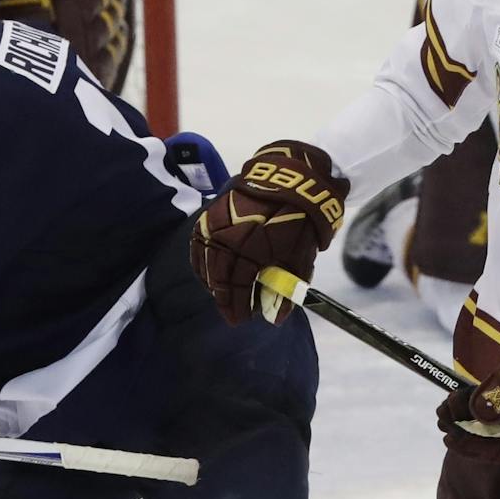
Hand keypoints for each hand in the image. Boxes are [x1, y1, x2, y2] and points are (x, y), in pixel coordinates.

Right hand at [190, 140, 348, 324]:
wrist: (293, 179)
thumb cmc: (301, 220)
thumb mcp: (300, 258)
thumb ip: (286, 289)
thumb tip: (277, 318)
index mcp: (249, 251)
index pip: (237, 288)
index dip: (238, 307)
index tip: (240, 320)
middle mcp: (226, 240)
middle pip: (218, 278)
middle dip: (224, 298)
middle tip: (231, 311)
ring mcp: (215, 225)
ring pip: (205, 262)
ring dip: (212, 281)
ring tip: (221, 293)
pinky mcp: (210, 214)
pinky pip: (198, 243)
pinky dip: (201, 260)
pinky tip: (207, 269)